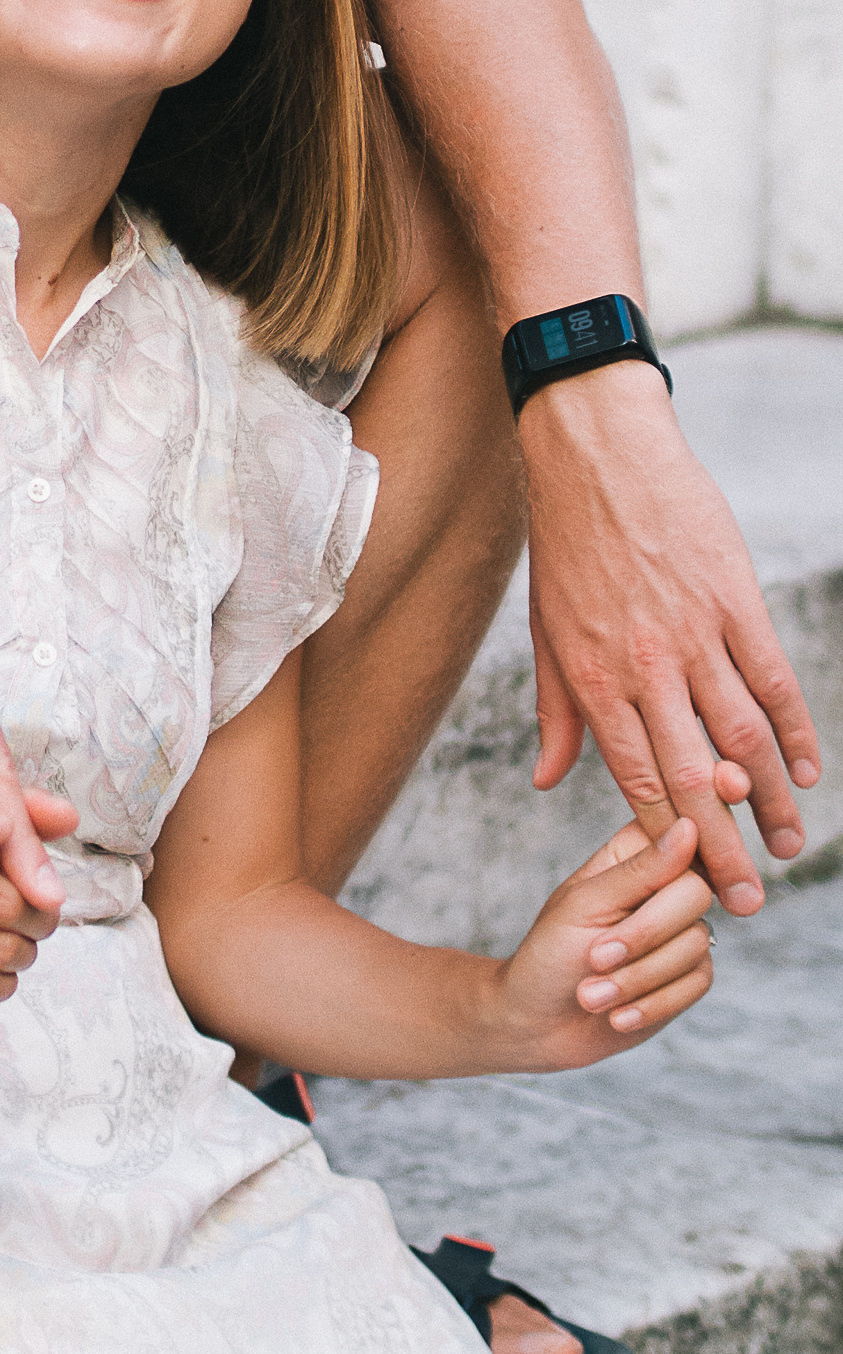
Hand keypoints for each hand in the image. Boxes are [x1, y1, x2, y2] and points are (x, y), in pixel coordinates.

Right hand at [0, 785, 67, 1020]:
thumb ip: (10, 817)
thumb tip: (70, 815)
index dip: (7, 833)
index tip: (16, 841)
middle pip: (10, 900)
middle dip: (39, 920)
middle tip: (37, 924)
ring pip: (3, 947)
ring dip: (24, 956)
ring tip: (13, 949)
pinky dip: (2, 985)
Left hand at [485, 815, 715, 1068]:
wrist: (540, 1021)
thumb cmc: (551, 953)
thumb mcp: (586, 905)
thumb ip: (641, 870)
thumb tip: (688, 826)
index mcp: (636, 855)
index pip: (679, 839)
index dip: (669, 867)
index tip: (628, 902)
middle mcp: (666, 889)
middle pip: (695, 894)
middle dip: (642, 936)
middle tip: (594, 958)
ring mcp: (682, 933)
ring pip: (695, 944)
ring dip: (636, 979)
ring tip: (590, 996)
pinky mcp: (690, 975)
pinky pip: (697, 984)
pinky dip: (651, 1004)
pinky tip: (617, 1016)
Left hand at [521, 360, 818, 915]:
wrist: (596, 451)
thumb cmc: (566, 545)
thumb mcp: (544, 629)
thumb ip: (556, 710)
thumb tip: (549, 781)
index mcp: (594, 678)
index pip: (638, 780)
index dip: (668, 840)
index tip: (688, 886)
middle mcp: (646, 666)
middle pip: (695, 776)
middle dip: (723, 846)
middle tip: (748, 901)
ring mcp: (694, 633)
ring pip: (742, 736)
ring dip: (772, 798)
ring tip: (791, 845)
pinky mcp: (733, 601)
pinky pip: (771, 678)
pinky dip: (794, 729)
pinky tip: (809, 769)